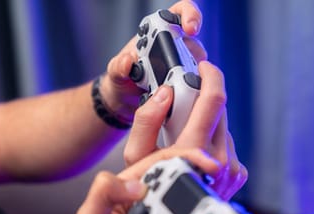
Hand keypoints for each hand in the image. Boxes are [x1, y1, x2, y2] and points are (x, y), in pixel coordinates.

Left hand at [98, 0, 205, 122]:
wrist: (126, 100)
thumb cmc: (122, 78)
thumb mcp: (115, 72)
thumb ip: (118, 66)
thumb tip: (127, 61)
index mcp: (157, 31)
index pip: (181, 13)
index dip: (190, 16)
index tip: (190, 29)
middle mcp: (174, 45)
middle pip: (194, 43)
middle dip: (191, 56)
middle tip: (179, 71)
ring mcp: (182, 64)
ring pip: (198, 65)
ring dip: (189, 76)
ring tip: (170, 87)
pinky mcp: (186, 82)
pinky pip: (196, 82)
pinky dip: (189, 89)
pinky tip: (176, 97)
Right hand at [123, 60, 246, 199]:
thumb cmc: (148, 192)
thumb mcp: (136, 159)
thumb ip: (147, 121)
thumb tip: (165, 92)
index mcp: (196, 151)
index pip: (214, 100)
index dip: (209, 76)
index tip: (201, 67)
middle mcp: (221, 160)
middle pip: (221, 110)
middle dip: (203, 98)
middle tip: (183, 101)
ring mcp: (234, 169)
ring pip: (224, 128)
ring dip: (206, 122)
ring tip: (184, 136)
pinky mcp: (239, 175)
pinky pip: (227, 145)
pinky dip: (212, 141)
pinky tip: (195, 153)